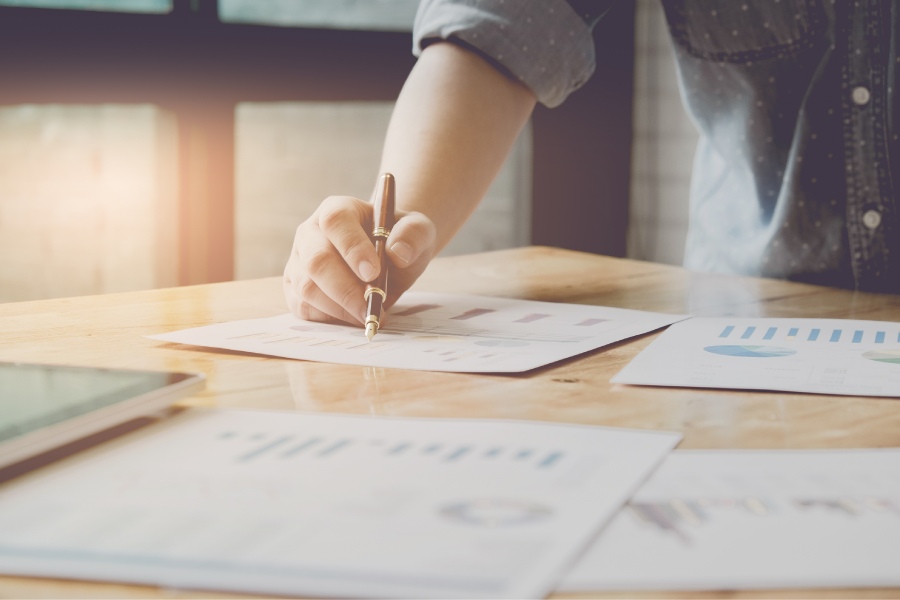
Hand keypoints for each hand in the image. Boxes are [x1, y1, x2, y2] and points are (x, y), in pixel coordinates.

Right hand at [283, 195, 436, 324]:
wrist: (387, 259)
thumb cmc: (398, 241)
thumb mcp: (417, 231)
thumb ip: (413, 234)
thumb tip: (398, 253)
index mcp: (337, 210)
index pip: (335, 222)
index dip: (352, 247)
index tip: (374, 273)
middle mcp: (310, 233)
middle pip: (316, 260)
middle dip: (346, 290)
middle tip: (374, 307)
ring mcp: (299, 261)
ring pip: (307, 288)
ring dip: (341, 308)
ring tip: (370, 314)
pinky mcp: (295, 288)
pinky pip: (303, 308)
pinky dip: (330, 318)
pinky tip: (353, 317)